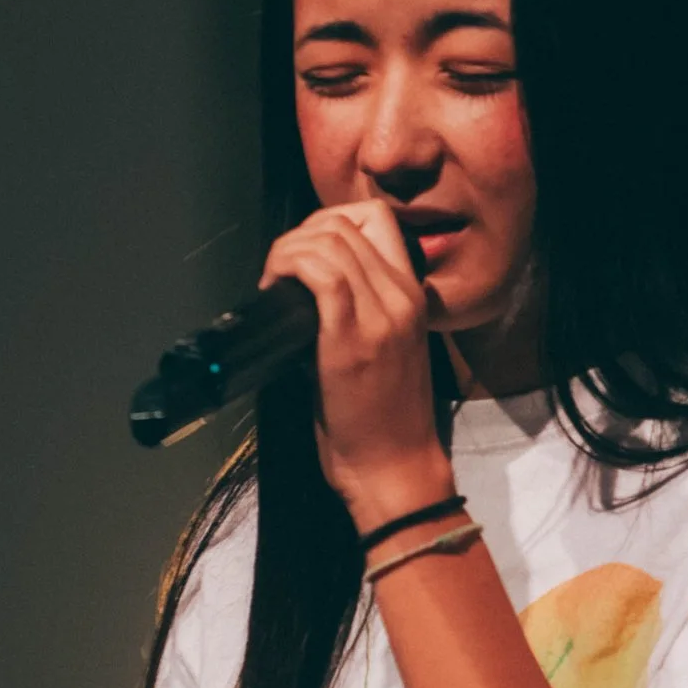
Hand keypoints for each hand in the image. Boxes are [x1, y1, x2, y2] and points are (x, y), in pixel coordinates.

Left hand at [262, 201, 443, 530]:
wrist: (395, 467)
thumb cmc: (384, 420)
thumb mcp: (385, 348)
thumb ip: (360, 310)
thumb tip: (308, 284)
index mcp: (413, 296)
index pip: (378, 219)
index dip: (331, 222)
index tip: (306, 253)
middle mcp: (402, 297)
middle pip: (346, 222)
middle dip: (300, 236)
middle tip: (280, 271)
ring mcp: (382, 315)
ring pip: (330, 240)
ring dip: (288, 251)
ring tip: (275, 283)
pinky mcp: (353, 338)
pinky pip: (319, 274)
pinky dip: (287, 269)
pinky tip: (275, 291)